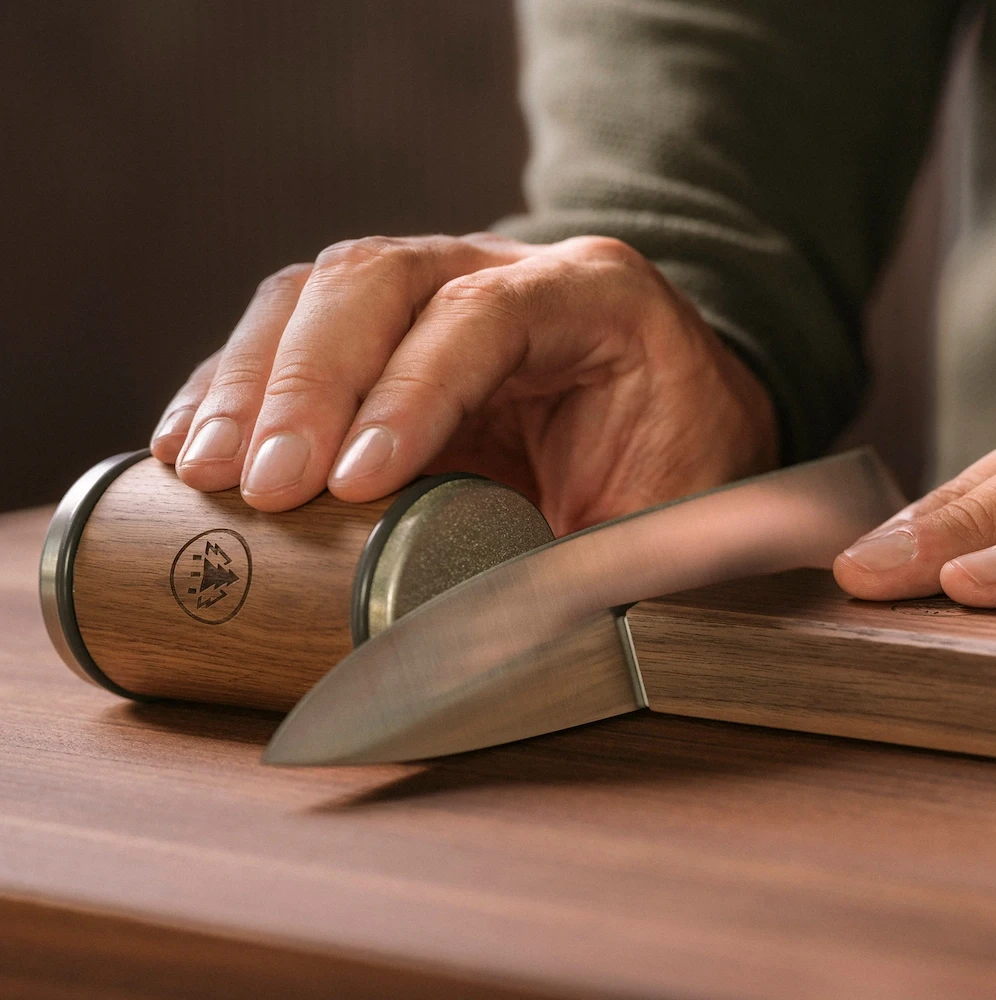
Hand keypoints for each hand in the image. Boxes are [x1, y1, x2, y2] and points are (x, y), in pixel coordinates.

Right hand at [150, 233, 776, 533]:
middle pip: (377, 279)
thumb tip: (504, 656)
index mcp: (595, 297)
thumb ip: (600, 567)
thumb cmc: (682, 466)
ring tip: (209, 470)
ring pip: (317, 293)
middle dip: (307, 382)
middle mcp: (505, 270)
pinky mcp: (383, 333)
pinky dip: (234, 384)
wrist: (684, 420)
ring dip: (251, 380)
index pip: (482, 318)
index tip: (353, 481)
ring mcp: (437, 288)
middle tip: (266, 482)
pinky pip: (290, 331)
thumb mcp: (668, 516)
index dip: (411, 394)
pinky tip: (196, 446)